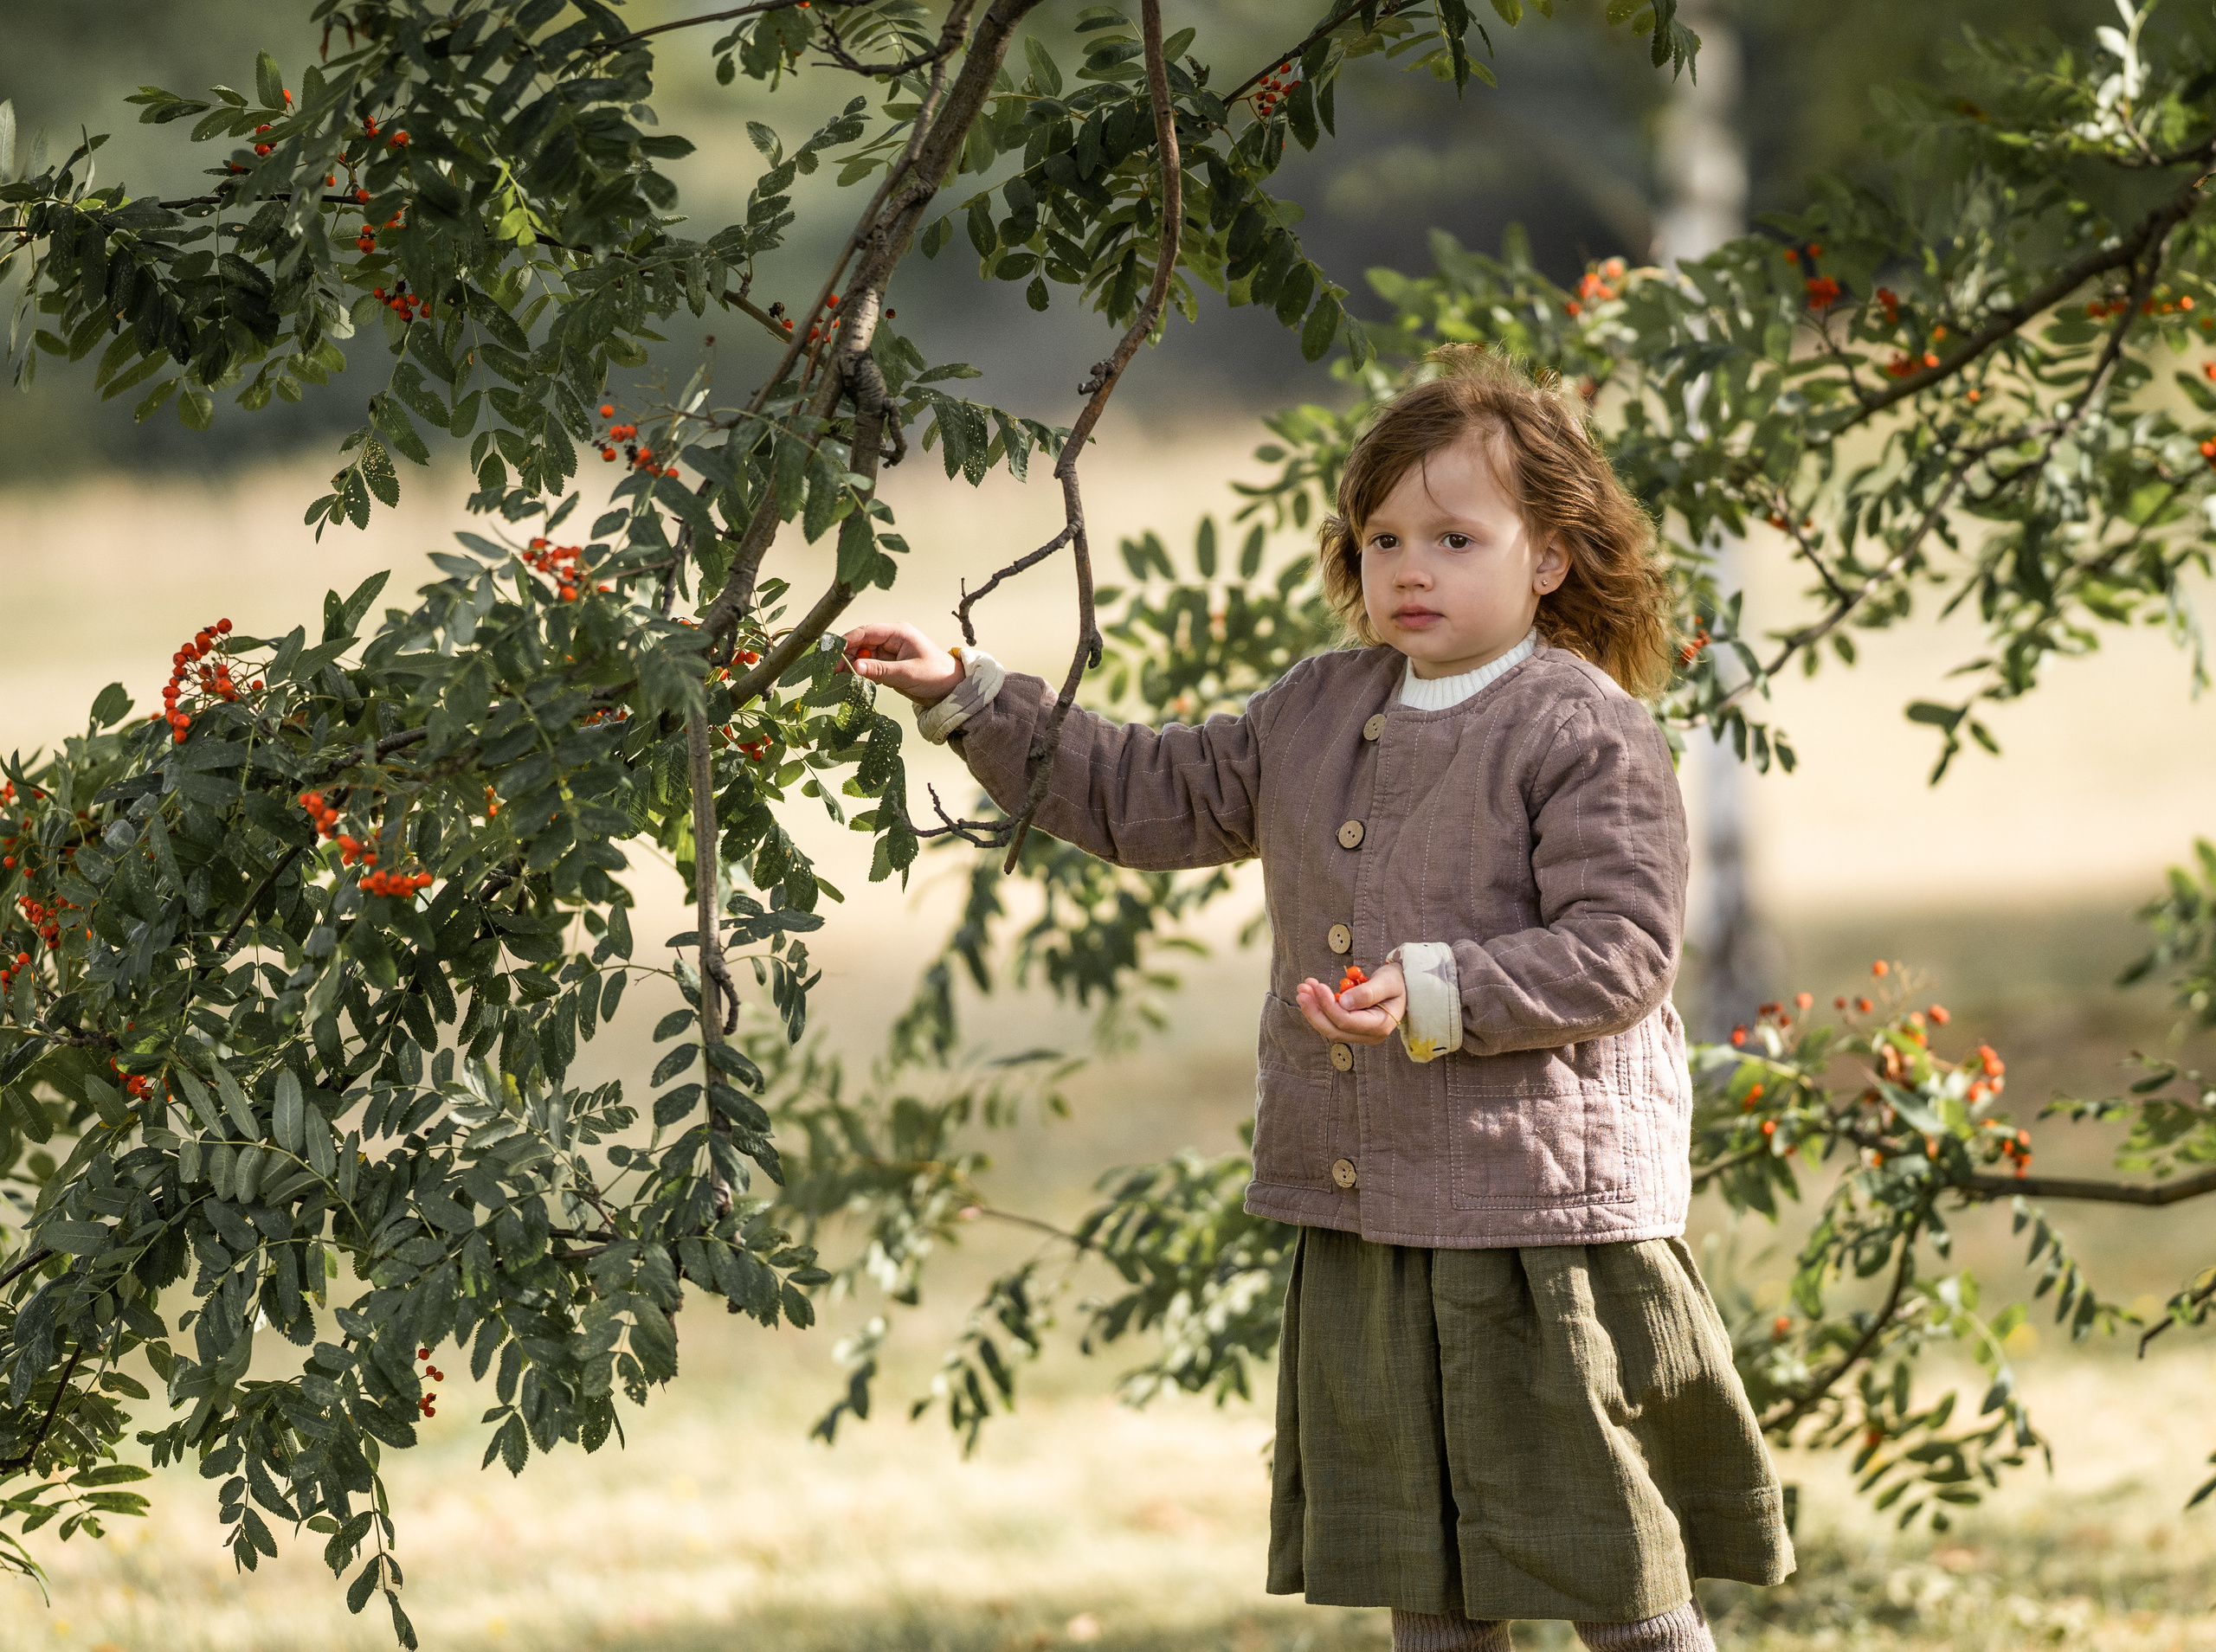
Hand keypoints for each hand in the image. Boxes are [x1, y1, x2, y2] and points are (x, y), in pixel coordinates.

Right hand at [838, 622, 963, 706]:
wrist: (952, 690)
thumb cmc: (937, 676)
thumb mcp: (908, 673)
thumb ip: (881, 670)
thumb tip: (855, 667)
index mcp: (898, 632)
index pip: (866, 632)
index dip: (847, 641)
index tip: (832, 652)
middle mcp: (892, 639)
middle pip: (860, 643)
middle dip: (845, 655)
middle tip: (830, 670)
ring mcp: (889, 652)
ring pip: (862, 655)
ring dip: (850, 665)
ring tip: (836, 678)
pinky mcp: (888, 665)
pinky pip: (869, 666)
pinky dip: (859, 673)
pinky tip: (849, 681)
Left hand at [1295, 960, 1405, 1046]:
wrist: (1404, 986)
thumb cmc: (1397, 981)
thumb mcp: (1387, 982)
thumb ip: (1367, 992)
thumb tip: (1343, 1001)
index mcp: (1380, 1025)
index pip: (1347, 1021)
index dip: (1329, 1005)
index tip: (1318, 987)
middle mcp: (1370, 1035)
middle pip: (1334, 1030)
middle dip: (1315, 1010)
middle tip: (1302, 990)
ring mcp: (1360, 1034)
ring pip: (1330, 1028)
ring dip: (1314, 1009)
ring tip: (1304, 988)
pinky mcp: (1352, 1028)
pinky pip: (1331, 1022)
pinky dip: (1319, 1008)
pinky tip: (1311, 993)